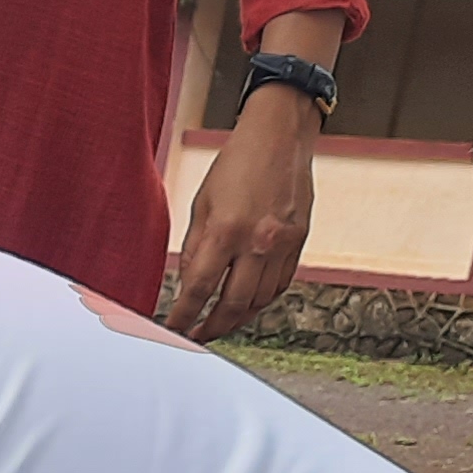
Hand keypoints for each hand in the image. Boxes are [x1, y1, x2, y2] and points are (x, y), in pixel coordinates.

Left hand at [166, 87, 319, 338]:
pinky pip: (280, 285)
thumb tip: (188, 285)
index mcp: (226, 231)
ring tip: (219, 324)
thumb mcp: (202, 204)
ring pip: (260, 301)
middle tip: (196, 337)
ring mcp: (283, 244)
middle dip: (211, 328)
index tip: (172, 331)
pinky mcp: (300, 241)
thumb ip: (194, 248)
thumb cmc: (237, 163)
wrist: (281, 135)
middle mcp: (258, 243)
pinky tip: (247, 304)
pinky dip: (262, 301)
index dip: (183, 317)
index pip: (199, 290)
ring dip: (237, 319)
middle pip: (233, 305)